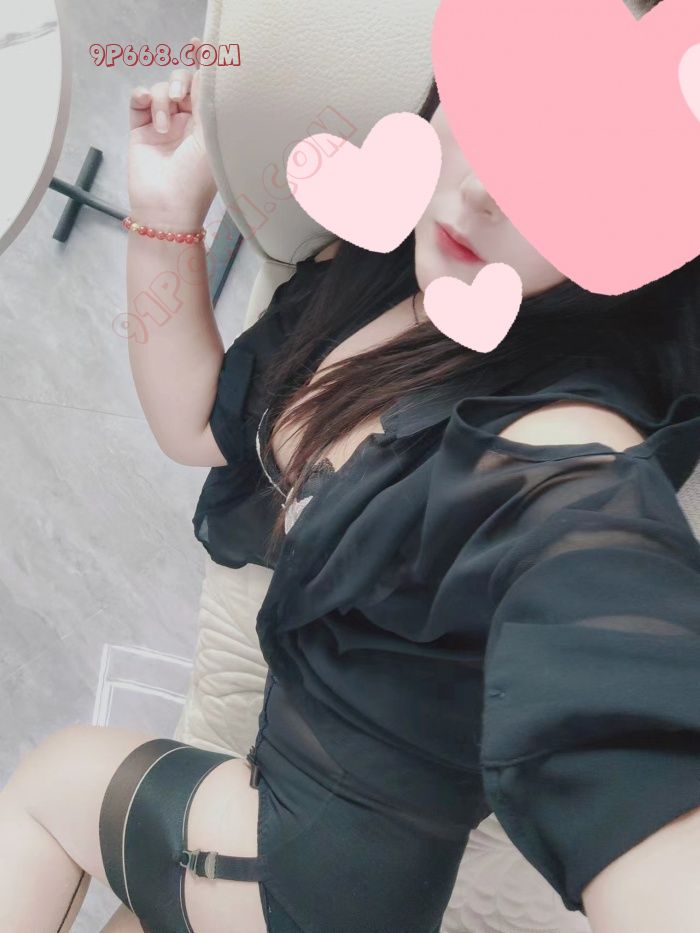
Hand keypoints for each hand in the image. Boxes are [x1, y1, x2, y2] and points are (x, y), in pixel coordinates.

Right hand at [127, 37, 217, 227]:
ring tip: (164, 129)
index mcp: (208, 125)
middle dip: (178, 83)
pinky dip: (141, 97)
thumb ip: (206, 102)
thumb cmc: (195, 179)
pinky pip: (137, 99)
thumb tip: (206, 70)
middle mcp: (186, 122)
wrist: (167, 207)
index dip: (202, 63)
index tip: (199, 45)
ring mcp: (162, 125)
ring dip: (160, 102)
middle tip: (178, 98)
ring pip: (157, 90)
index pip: (205, 88)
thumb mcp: (209, 137)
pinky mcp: (140, 129)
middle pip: (180, 82)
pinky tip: (146, 108)